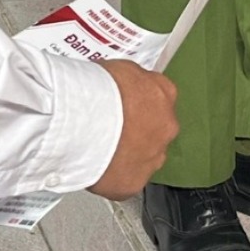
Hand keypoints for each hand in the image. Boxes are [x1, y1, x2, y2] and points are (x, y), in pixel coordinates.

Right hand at [89, 59, 177, 199]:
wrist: (83, 119)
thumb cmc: (97, 89)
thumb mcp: (120, 68)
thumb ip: (132, 81)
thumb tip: (127, 86)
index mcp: (164, 94)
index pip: (158, 100)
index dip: (138, 105)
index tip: (123, 108)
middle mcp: (166, 128)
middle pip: (156, 132)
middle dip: (138, 133)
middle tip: (110, 130)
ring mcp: (153, 158)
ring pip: (144, 159)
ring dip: (128, 156)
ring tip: (101, 151)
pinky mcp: (134, 183)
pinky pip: (125, 181)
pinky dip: (113, 177)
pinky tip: (96, 168)